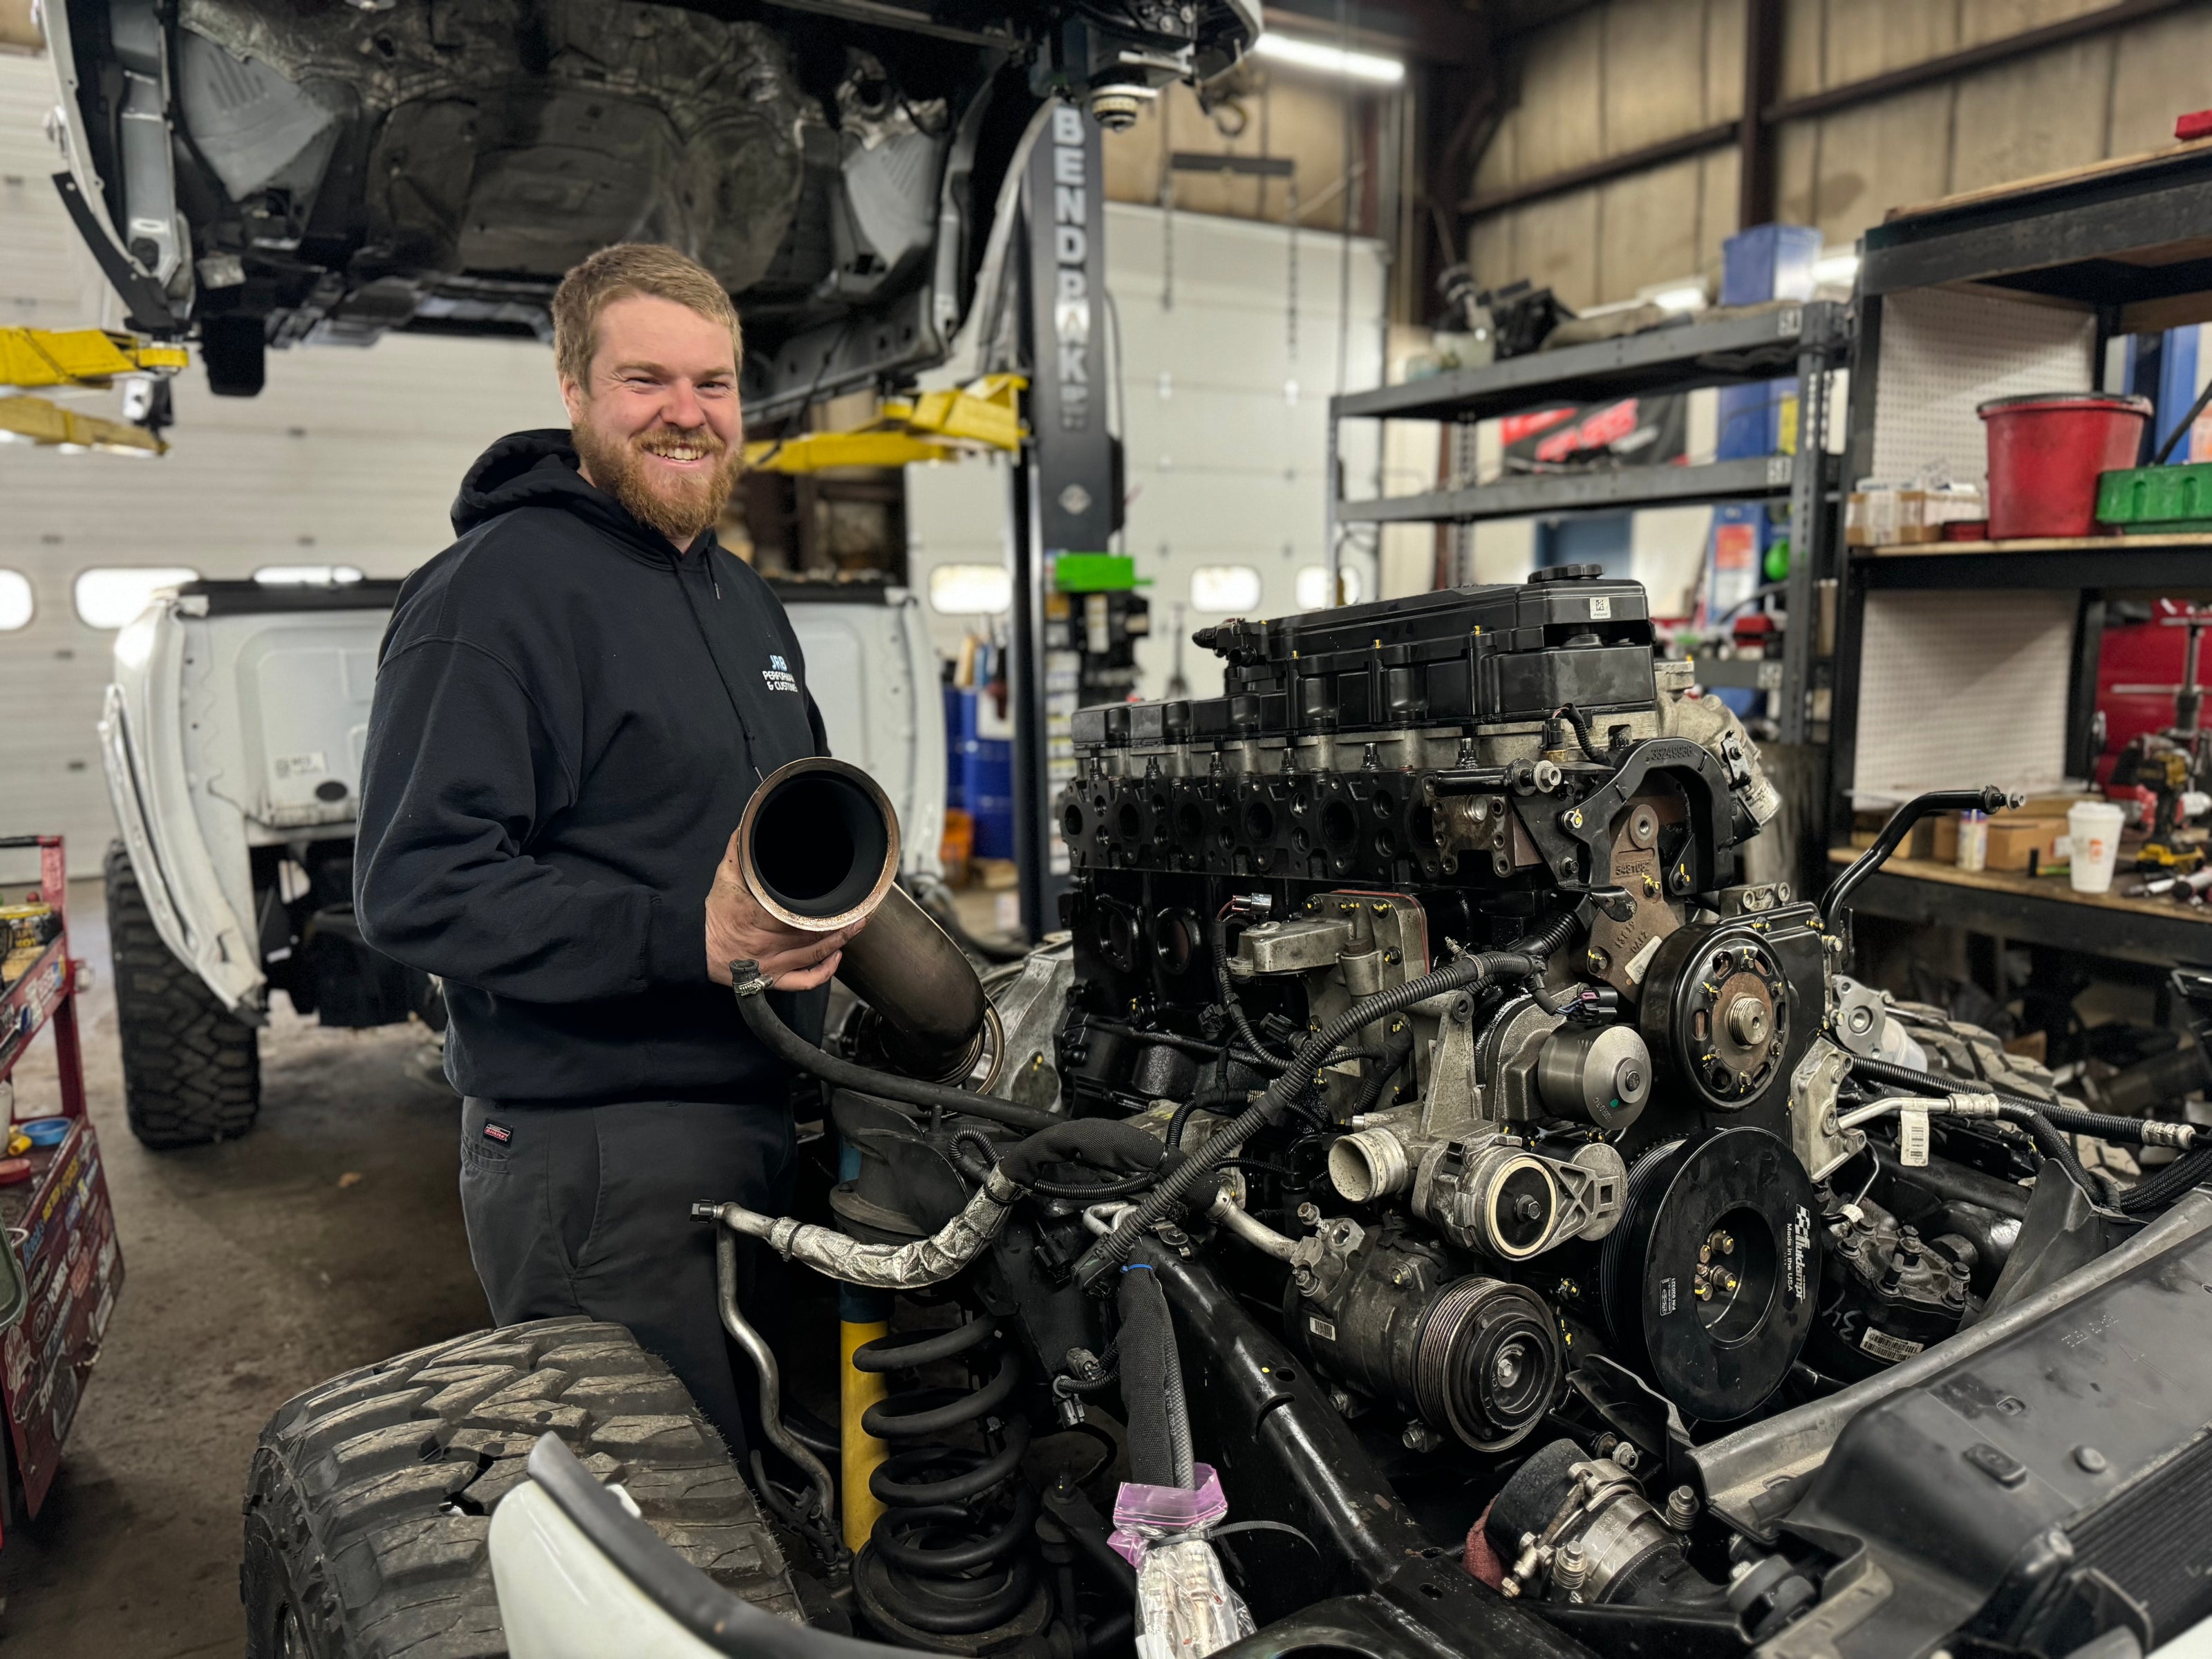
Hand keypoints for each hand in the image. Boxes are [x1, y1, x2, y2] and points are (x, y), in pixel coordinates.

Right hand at [705, 829, 864, 989]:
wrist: (696, 951)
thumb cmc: (714, 916)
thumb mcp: (724, 880)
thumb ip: (738, 853)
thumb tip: (748, 825)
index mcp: (755, 917)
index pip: (797, 914)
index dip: (824, 908)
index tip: (843, 895)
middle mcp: (766, 944)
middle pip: (813, 934)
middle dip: (840, 923)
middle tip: (860, 911)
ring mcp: (772, 964)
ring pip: (815, 955)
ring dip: (840, 942)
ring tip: (855, 927)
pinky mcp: (774, 979)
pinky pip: (804, 982)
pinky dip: (824, 973)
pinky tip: (836, 958)